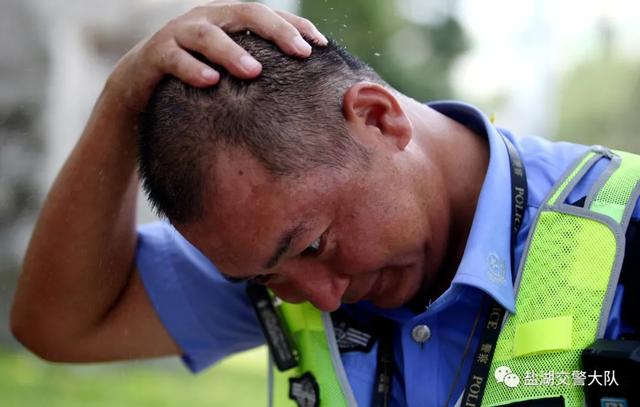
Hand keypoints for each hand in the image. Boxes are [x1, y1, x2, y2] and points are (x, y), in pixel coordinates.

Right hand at [107, 1, 327, 110]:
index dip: (295, 25)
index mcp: (229, 20)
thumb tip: (304, 86)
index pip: (268, 15)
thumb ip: (258, 70)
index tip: (321, 45)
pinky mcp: (155, 55)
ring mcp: (179, 34)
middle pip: (244, 13)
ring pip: (207, 33)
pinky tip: (210, 81)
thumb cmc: (197, 78)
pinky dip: (192, 68)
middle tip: (301, 52)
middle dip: (275, 30)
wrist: (140, 85)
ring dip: (231, 51)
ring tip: (254, 71)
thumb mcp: (230, 71)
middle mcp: (207, 18)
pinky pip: (174, 58)